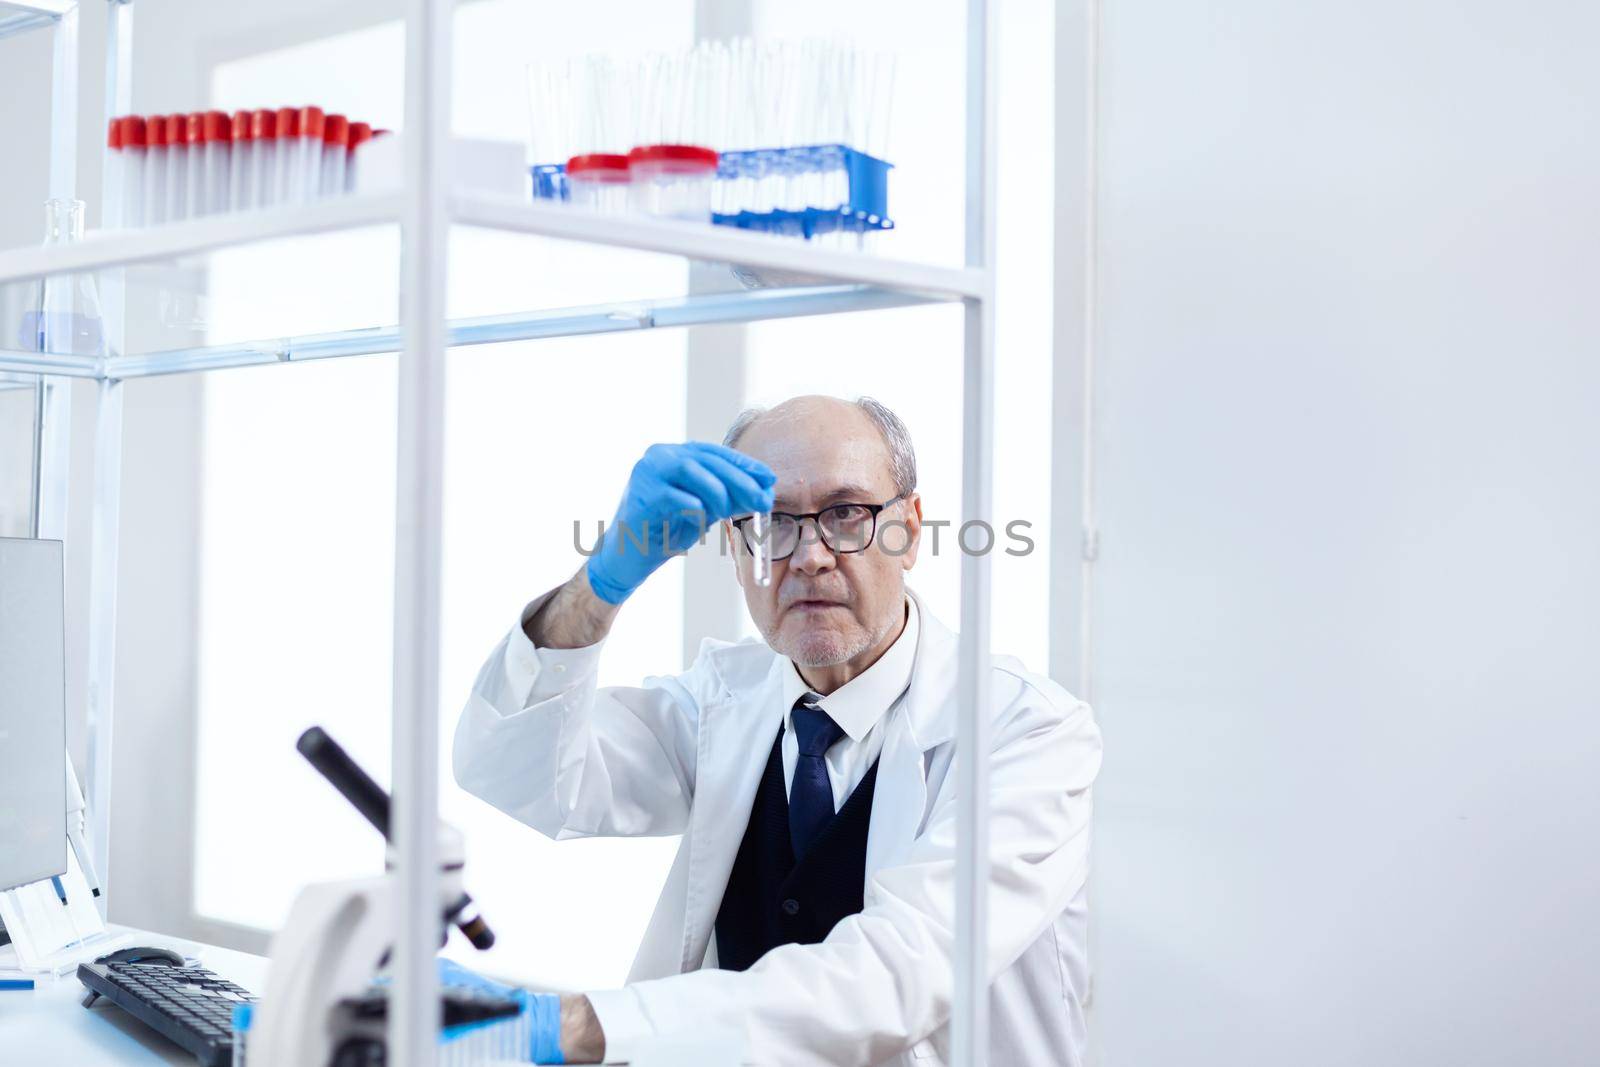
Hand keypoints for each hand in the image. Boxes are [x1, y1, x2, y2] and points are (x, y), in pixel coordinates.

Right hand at [586, 441, 774, 604]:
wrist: (627, 557)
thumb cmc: (665, 531)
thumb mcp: (704, 510)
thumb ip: (729, 498)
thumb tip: (765, 492)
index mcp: (675, 455)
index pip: (715, 453)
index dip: (744, 465)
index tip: (770, 479)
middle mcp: (659, 455)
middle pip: (706, 460)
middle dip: (740, 480)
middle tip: (763, 500)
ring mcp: (646, 472)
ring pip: (690, 470)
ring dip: (718, 491)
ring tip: (729, 512)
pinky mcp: (639, 495)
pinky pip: (671, 495)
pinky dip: (692, 506)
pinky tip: (703, 519)